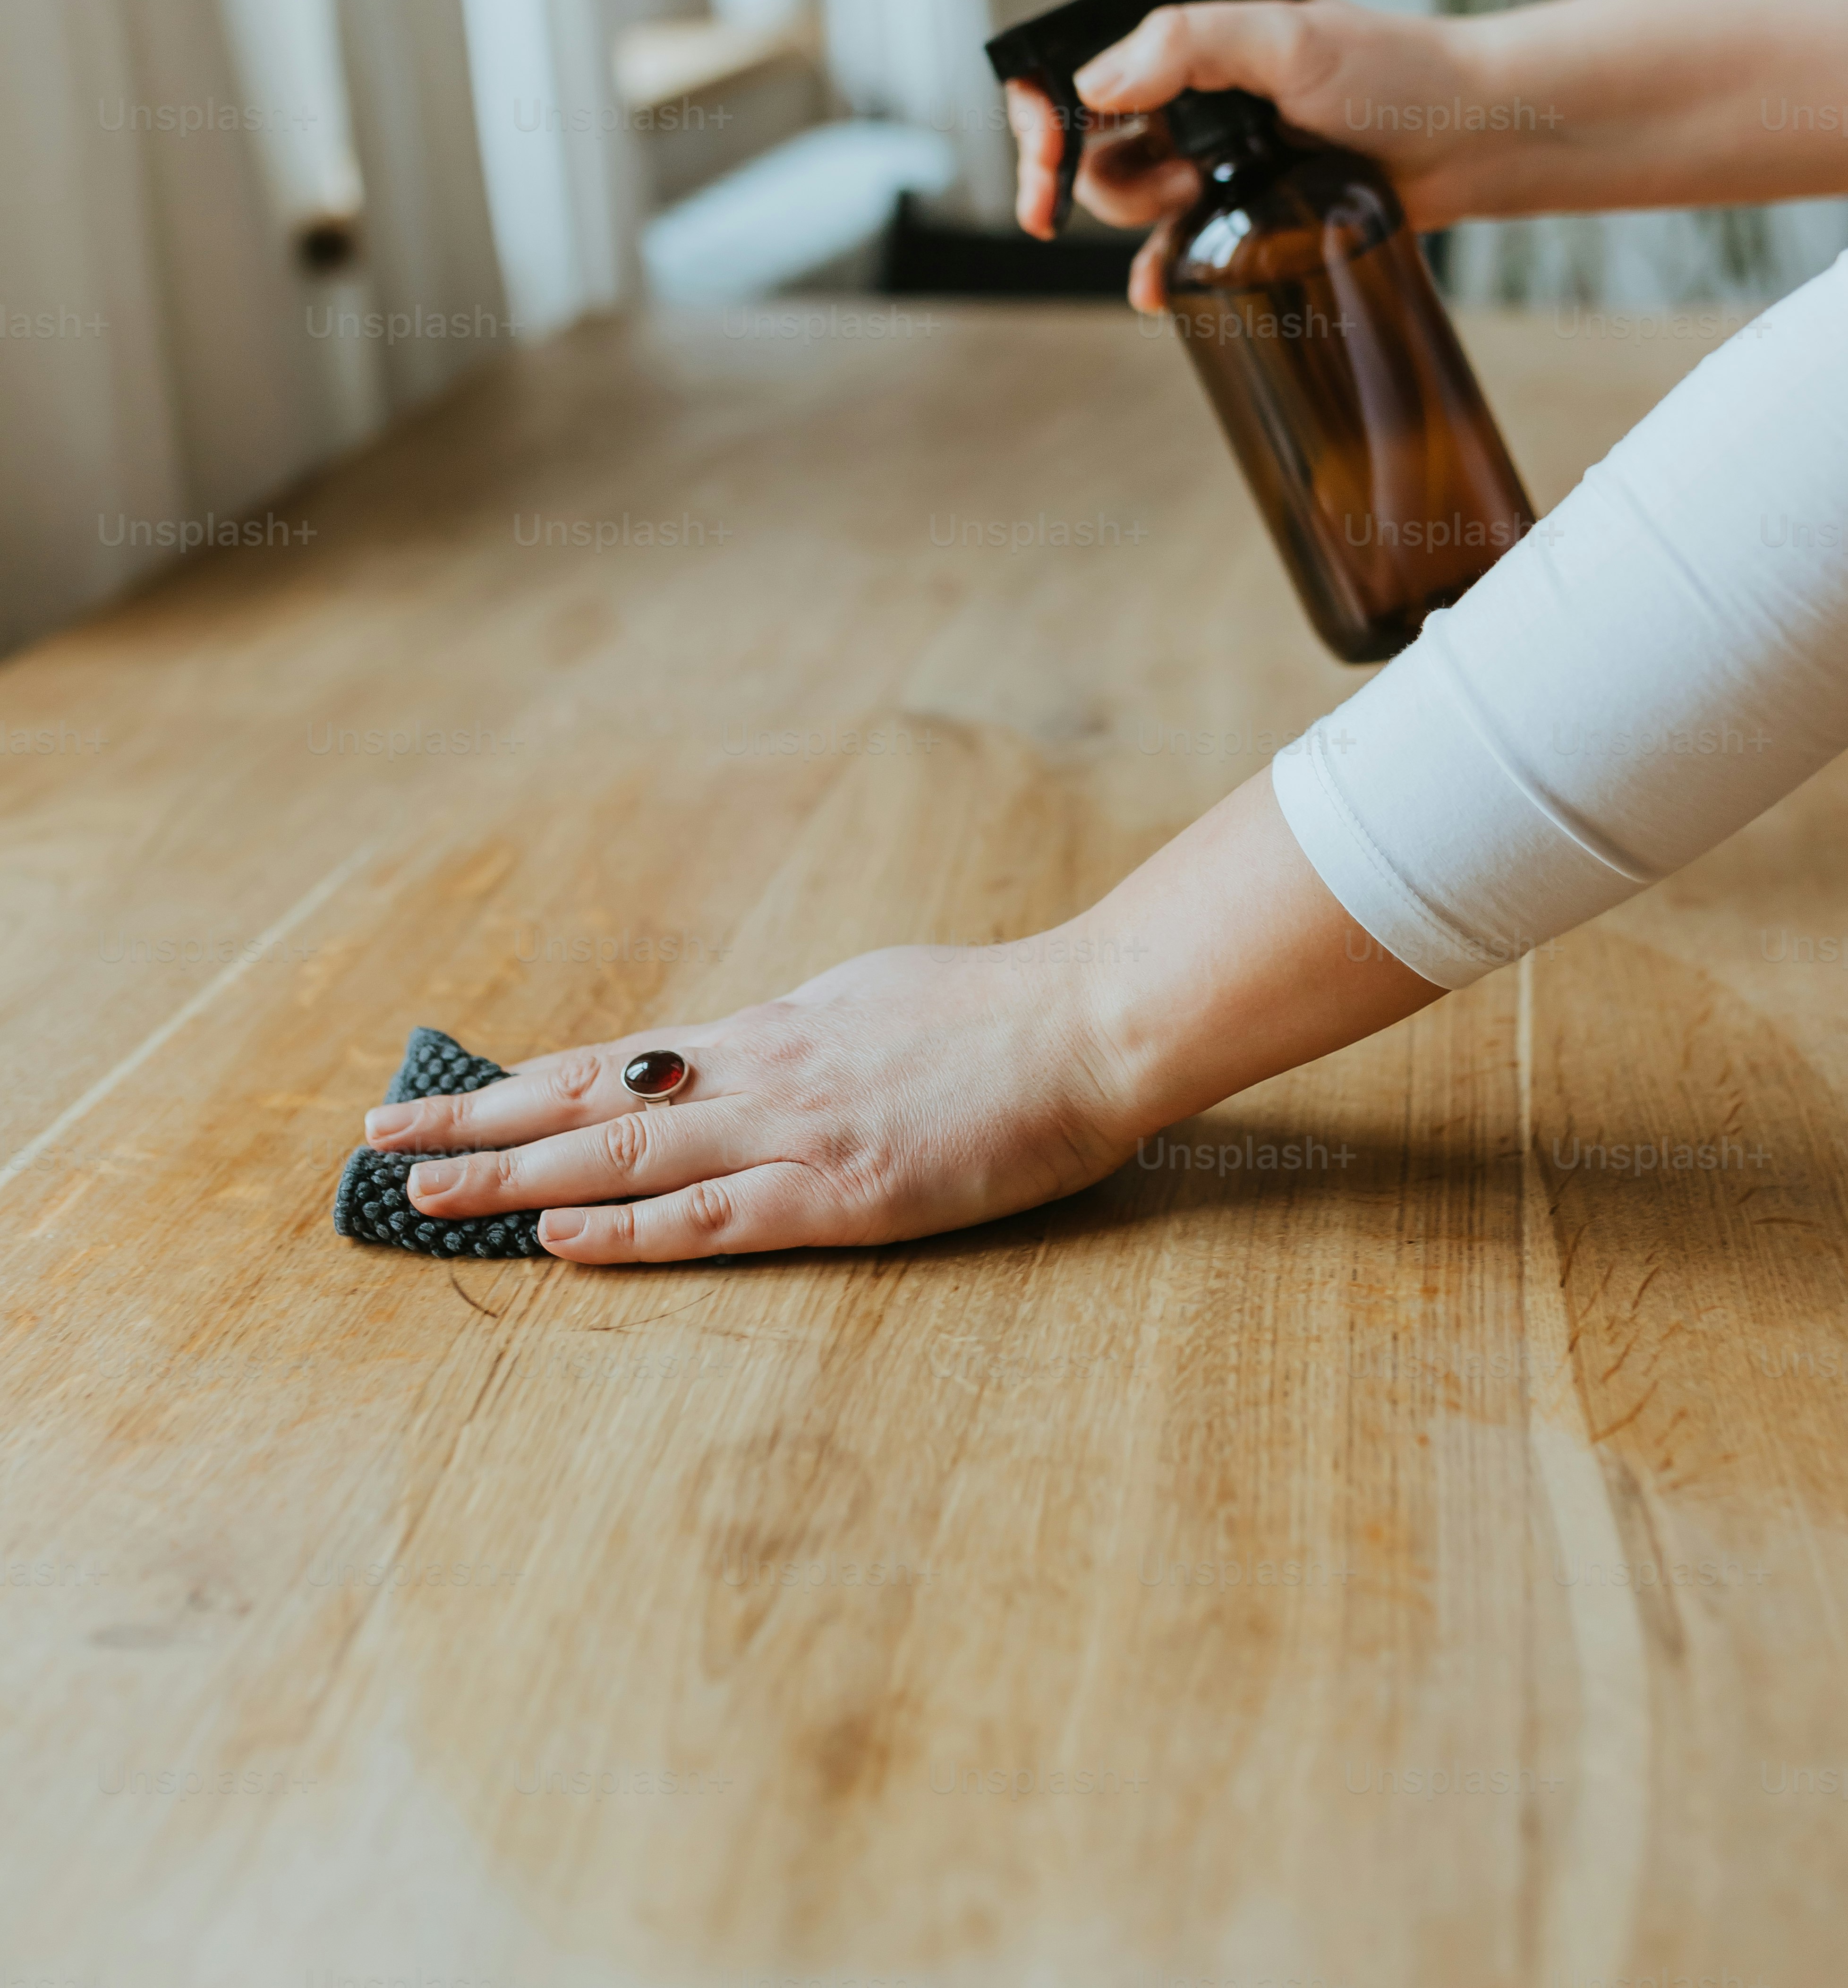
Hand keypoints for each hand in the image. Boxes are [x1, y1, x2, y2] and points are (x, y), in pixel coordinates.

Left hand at [361, 942, 1142, 1264]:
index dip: (523, 1082)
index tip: (447, 1095)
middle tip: (380, 1141)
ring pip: (626, 1159)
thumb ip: (797, 1038)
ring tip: (425, 1194)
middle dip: (479, 1125)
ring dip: (516, 1176)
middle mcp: (761, 1075)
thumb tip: (741, 1055)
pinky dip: (628, 1232)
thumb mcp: (869, 1003)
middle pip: (592, 1103)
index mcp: (770, 1033)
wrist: (1085, 1024)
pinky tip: (559, 1239)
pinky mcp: (843, 1193)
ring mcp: (796, 1133)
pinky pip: (714, 1218)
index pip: (618, 1064)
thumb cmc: (992, 1016)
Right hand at [1007, 0, 1487, 309]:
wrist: (1479, 134)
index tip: (1044, 162)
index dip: (1044, 120)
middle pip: (1092, 148)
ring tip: (1203, 197)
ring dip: (1140, 214)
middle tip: (1114, 199)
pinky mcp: (1246, 210)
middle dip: (1093, 178)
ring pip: (1127, 199)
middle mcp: (1194, 96)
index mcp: (1192, 40)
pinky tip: (1154, 292)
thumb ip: (1189, 43)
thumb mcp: (1291, 37)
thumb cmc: (1400, 71)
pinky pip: (1175, 246)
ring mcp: (1216, 155)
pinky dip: (1157, 269)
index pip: (1080, 73)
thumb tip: (1096, 86)